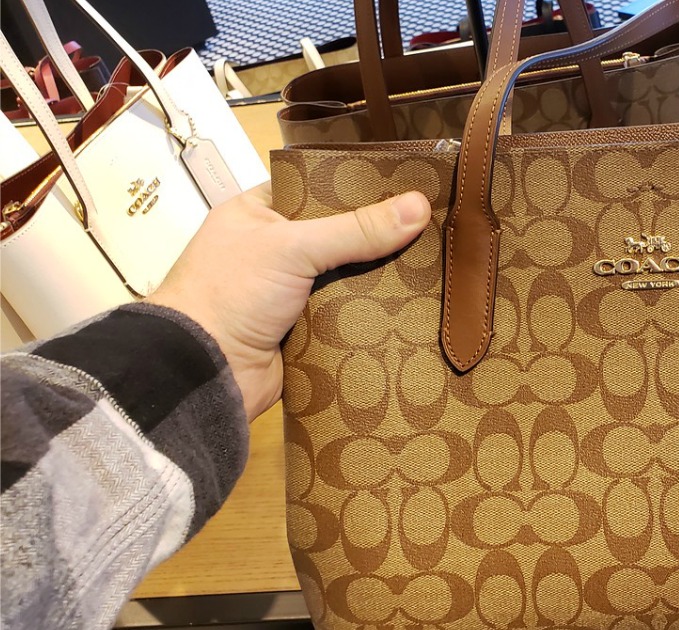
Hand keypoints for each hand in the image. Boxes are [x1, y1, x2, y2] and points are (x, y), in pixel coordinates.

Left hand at [148, 183, 430, 419]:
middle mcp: (274, 249)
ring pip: (349, 276)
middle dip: (380, 234)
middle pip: (340, 234)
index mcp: (258, 213)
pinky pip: (350, 313)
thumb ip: (357, 228)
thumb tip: (421, 205)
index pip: (317, 186)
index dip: (360, 185)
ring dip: (383, 275)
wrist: (203, 374)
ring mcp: (291, 292)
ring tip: (435, 261)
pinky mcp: (307, 331)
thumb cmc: (233, 293)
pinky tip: (416, 302)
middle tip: (432, 224)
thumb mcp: (293, 247)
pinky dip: (375, 311)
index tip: (409, 182)